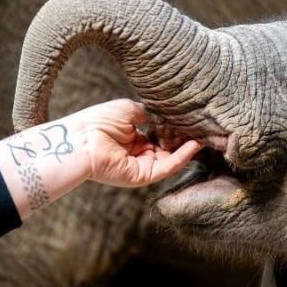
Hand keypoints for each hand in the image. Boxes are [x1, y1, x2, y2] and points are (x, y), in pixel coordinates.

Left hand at [66, 99, 201, 187]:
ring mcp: (141, 166)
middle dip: (185, 138)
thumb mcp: (129, 110)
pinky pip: (167, 167)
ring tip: (205, 134)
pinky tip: (195, 145)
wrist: (82, 139)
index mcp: (133, 138)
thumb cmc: (99, 121)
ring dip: (188, 147)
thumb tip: (166, 116)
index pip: (160, 135)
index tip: (192, 120)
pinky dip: (182, 157)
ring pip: (171, 158)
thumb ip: (150, 114)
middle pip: (169, 148)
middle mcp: (138, 153)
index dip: (176, 128)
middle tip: (204, 127)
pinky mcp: (142, 177)